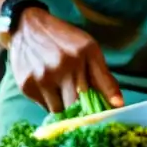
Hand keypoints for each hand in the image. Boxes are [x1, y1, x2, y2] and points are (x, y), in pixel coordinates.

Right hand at [8, 8, 123, 113]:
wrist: (26, 26)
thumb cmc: (63, 38)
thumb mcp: (88, 49)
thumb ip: (104, 77)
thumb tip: (119, 105)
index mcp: (83, 54)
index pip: (98, 93)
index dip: (101, 111)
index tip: (103, 119)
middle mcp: (62, 66)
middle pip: (78, 106)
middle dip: (82, 110)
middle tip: (82, 108)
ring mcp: (42, 77)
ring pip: (60, 111)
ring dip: (64, 107)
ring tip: (62, 91)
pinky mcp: (27, 86)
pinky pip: (44, 106)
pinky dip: (50, 102)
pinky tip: (48, 87)